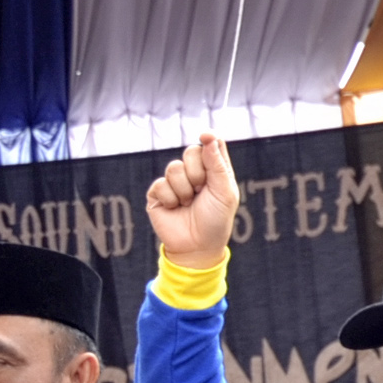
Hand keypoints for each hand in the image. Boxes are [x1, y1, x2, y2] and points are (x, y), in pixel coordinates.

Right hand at [146, 132, 241, 266]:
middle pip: (191, 151)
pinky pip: (161, 184)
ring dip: (184, 189)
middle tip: (201, 190)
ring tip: (188, 203)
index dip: (208, 138)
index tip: (205, 135)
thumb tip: (209, 138)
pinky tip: (175, 208)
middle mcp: (194, 173)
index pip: (211, 145)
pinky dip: (170, 199)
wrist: (197, 246)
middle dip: (197, 172)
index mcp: (213, 170)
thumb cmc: (216, 220)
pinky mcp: (158, 194)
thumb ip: (217, 164)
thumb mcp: (224, 192)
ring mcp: (174, 183)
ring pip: (174, 168)